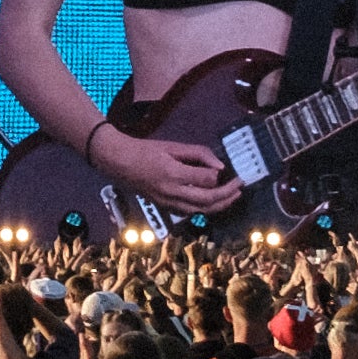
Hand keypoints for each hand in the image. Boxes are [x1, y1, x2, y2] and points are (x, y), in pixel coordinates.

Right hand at [93, 127, 239, 214]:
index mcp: (173, 173)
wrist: (118, 161)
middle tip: (240, 186)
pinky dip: (205, 209)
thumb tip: (220, 167)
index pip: (207, 180)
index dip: (222, 176)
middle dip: (228, 195)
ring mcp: (167, 202)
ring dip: (220, 206)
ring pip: (201, 211)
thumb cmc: (145, 149)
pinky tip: (213, 203)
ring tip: (233, 197)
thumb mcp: (172, 146)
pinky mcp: (164, 206)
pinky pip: (190, 212)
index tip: (230, 171)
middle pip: (207, 200)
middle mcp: (171, 192)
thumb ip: (198, 154)